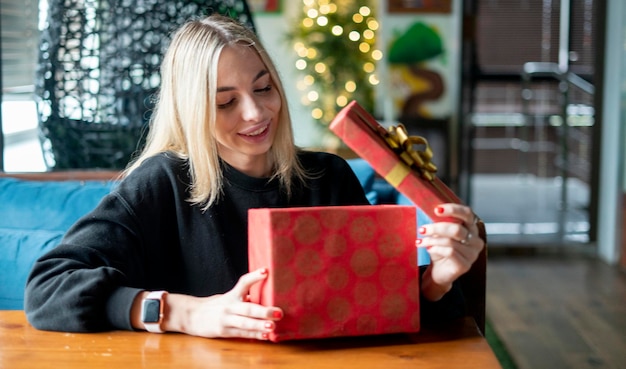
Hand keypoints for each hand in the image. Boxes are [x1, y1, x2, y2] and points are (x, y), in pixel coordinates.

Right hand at [164, 268, 282, 339]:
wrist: (192, 316)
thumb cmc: (215, 305)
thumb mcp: (228, 297)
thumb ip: (244, 297)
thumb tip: (264, 296)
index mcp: (231, 295)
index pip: (243, 283)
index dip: (254, 276)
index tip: (266, 271)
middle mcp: (229, 306)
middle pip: (248, 308)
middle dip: (264, 311)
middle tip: (279, 312)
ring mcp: (226, 319)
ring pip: (245, 323)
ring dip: (259, 325)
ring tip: (272, 326)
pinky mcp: (224, 331)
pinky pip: (241, 334)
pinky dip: (254, 335)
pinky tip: (265, 336)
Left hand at [415, 204, 484, 300]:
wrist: (439, 271)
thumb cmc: (440, 249)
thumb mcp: (439, 233)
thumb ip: (440, 222)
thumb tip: (432, 209)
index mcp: (471, 228)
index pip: (467, 213)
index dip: (453, 209)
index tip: (436, 210)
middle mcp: (475, 240)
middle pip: (457, 229)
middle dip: (436, 228)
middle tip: (422, 229)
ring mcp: (472, 254)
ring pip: (451, 241)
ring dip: (432, 240)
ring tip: (421, 241)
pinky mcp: (465, 265)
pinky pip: (450, 252)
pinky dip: (436, 249)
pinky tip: (428, 249)